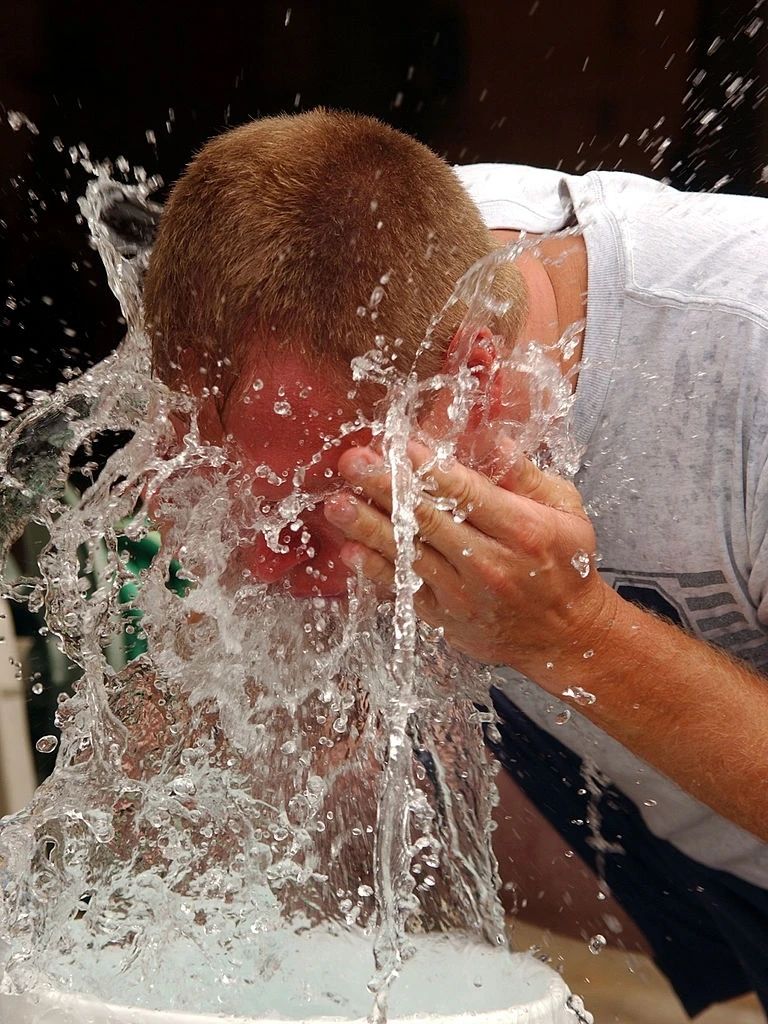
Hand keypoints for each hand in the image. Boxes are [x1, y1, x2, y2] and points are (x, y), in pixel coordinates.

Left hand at [324, 441, 614, 687]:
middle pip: (429, 520)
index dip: (429, 469)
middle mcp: (491, 562)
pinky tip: (350, 552)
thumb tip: (494, 441)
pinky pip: (405, 591)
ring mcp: (465, 595)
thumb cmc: (565, 564)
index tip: (399, 446)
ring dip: (368, 528)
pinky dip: (376, 572)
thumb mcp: (566, 511)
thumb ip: (527, 476)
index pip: (467, 493)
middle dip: (386, 489)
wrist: (565, 635)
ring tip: (336, 506)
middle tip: (353, 464)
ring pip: (409, 555)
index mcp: (523, 530)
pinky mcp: (447, 619)